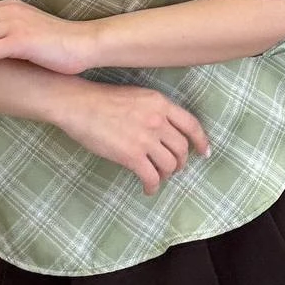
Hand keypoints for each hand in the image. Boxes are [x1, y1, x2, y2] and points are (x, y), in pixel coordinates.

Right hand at [56, 81, 211, 196]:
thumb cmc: (104, 99)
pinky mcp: (131, 156)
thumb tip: (167, 131)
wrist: (79, 105)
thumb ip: (156, 111)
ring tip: (157, 176)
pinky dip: (152, 186)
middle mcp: (158, 120)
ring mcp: (145, 138)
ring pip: (169, 165)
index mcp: (161, 103)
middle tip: (174, 168)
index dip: (201, 141)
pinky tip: (147, 188)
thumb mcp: (138, 96)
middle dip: (180, 162)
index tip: (204, 153)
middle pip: (182, 148)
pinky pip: (151, 177)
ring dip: (166, 175)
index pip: (191, 125)